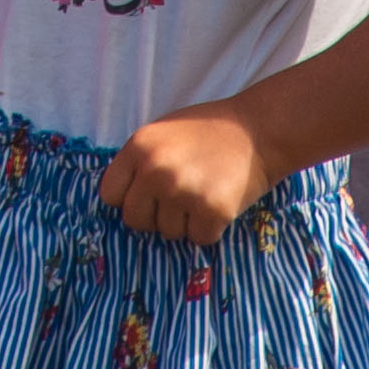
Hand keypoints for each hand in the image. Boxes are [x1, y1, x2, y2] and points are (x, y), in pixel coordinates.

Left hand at [96, 104, 270, 242]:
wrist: (259, 130)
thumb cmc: (209, 130)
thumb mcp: (162, 133)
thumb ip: (139, 162)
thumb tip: (122, 200)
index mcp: (139, 147)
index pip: (109, 194)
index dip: (128, 197)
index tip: (146, 194)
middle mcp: (155, 171)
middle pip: (134, 220)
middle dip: (153, 215)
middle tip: (178, 198)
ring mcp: (183, 192)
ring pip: (167, 233)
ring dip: (184, 221)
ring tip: (203, 192)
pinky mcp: (211, 212)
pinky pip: (198, 239)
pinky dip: (209, 228)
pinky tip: (219, 202)